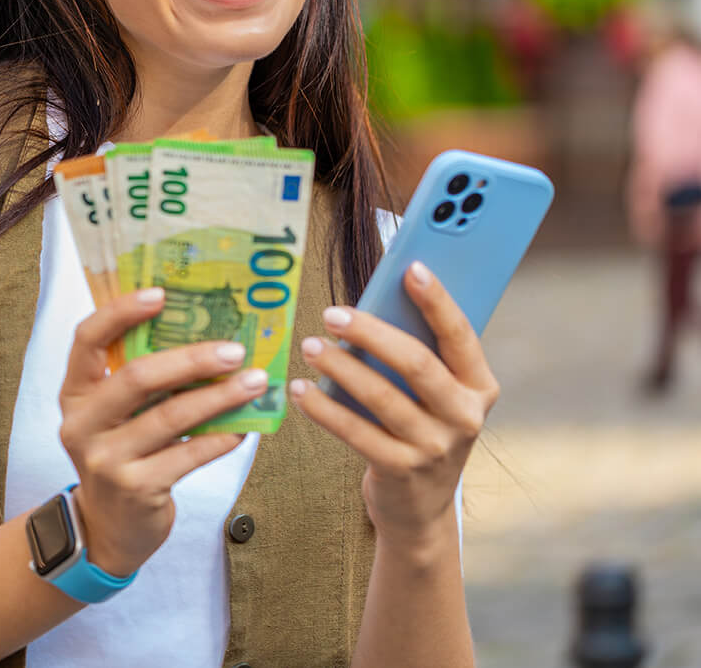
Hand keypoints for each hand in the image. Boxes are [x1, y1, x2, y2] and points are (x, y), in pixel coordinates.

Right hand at [57, 287, 266, 577]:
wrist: (108, 529)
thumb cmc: (121, 456)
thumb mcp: (112, 416)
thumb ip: (137, 380)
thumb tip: (202, 333)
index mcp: (74, 393)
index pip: (87, 338)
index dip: (121, 312)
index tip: (162, 293)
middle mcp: (83, 423)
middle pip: (138, 376)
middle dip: (191, 358)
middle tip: (234, 349)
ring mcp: (107, 458)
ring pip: (170, 416)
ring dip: (219, 396)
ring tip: (255, 382)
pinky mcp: (136, 488)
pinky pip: (188, 455)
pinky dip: (220, 438)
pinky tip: (244, 427)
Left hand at [287, 261, 500, 550]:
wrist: (420, 509)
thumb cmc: (420, 430)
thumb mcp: (434, 396)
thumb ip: (416, 355)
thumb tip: (373, 302)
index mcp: (478, 387)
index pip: (460, 336)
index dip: (437, 301)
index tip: (410, 268)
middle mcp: (465, 417)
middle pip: (417, 363)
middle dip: (371, 333)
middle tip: (332, 314)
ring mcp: (435, 448)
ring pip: (382, 397)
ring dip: (340, 368)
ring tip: (310, 347)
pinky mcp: (401, 471)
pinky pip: (356, 433)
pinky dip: (324, 409)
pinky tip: (300, 391)